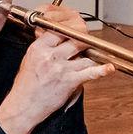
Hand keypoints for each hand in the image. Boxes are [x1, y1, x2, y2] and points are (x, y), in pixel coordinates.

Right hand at [0, 4, 112, 133]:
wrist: (23, 106)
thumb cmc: (26, 84)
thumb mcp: (30, 58)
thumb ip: (45, 46)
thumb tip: (61, 38)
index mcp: (39, 47)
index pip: (60, 29)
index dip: (72, 27)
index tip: (78, 28)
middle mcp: (50, 55)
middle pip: (76, 39)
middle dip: (85, 38)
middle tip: (89, 40)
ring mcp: (60, 68)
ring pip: (85, 55)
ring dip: (92, 56)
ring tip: (96, 55)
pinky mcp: (69, 81)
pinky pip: (90, 73)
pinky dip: (101, 70)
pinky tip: (109, 68)